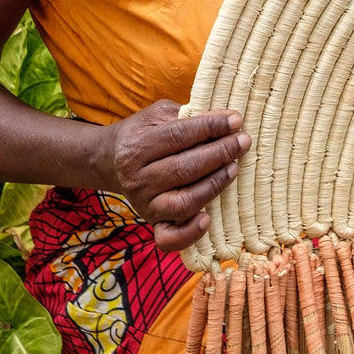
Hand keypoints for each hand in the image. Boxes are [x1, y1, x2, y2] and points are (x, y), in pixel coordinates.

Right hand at [96, 100, 248, 250]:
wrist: (111, 160)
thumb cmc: (144, 133)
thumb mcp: (158, 115)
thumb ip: (187, 116)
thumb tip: (224, 119)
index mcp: (136, 147)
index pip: (179, 135)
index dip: (210, 127)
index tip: (236, 120)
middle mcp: (137, 179)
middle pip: (184, 168)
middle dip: (220, 153)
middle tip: (243, 141)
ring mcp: (144, 204)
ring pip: (183, 201)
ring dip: (214, 185)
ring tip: (234, 168)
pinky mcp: (152, 222)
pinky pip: (169, 238)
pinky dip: (189, 233)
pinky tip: (208, 219)